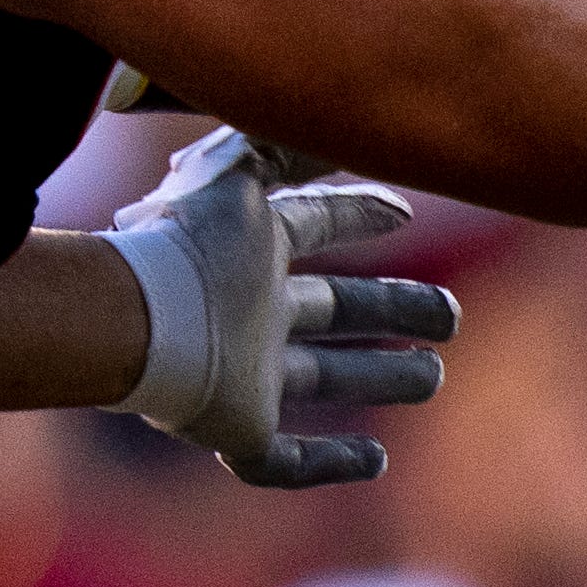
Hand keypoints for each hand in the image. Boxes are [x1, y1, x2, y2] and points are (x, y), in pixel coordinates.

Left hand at [98, 126, 457, 486]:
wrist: (135, 320)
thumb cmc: (189, 242)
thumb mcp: (241, 173)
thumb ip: (286, 143)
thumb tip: (342, 123)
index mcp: (247, 247)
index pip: (313, 224)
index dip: (359, 215)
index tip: (406, 213)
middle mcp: (247, 311)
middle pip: (330, 308)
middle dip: (391, 308)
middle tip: (451, 316)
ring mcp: (240, 375)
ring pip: (320, 379)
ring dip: (377, 379)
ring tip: (434, 377)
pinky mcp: (232, 430)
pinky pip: (280, 459)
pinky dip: (327, 463)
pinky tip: (377, 461)